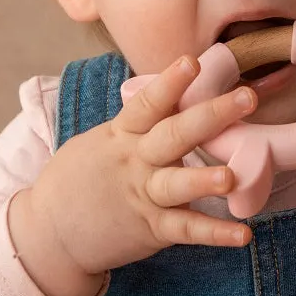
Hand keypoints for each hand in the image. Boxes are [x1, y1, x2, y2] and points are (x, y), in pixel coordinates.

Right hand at [10, 54, 257, 295]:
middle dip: (211, 115)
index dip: (169, 82)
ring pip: (176, 185)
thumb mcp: (100, 142)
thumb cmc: (78, 180)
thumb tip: (169, 95)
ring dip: (204, 180)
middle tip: (246, 98)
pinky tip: (243, 233)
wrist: (49, 233)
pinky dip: (215, 233)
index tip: (191, 61)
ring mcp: (142, 196)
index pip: (147, 103)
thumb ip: (135, 124)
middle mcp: (135, 162)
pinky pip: (185, 230)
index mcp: (123, 135)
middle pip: (173, 135)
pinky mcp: (150, 230)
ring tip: (231, 177)